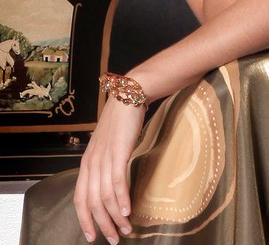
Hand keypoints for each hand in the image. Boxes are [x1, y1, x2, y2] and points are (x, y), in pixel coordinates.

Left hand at [74, 97, 145, 243]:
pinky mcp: (119, 152)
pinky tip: (128, 210)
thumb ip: (104, 166)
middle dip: (102, 224)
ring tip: (126, 229)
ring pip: (106, 196)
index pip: (80, 199)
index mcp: (86, 163)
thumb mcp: (106, 147)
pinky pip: (118, 181)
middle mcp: (92, 163)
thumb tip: (110, 188)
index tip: (92, 237)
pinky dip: (122, 199)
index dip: (84, 220)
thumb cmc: (120, 124)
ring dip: (116, 217)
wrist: (128, 98)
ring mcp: (104, 158)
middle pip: (92, 202)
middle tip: (113, 239)